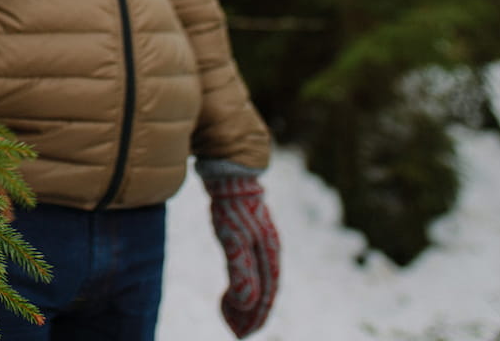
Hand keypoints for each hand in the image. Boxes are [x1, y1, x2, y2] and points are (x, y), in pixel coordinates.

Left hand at [205, 172, 279, 336]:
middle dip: (251, 314)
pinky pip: (251, 268)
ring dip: (247, 301)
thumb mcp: (232, 240)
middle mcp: (271, 251)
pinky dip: (243, 284)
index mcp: (270, 254)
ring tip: (231, 315)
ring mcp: (262, 243)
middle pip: (265, 291)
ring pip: (259, 281)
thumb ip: (241, 271)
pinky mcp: (252, 237)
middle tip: (235, 331)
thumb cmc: (230, 207)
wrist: (228, 175)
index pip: (267, 295)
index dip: (256, 317)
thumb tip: (248, 304)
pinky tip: (232, 289)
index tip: (242, 335)